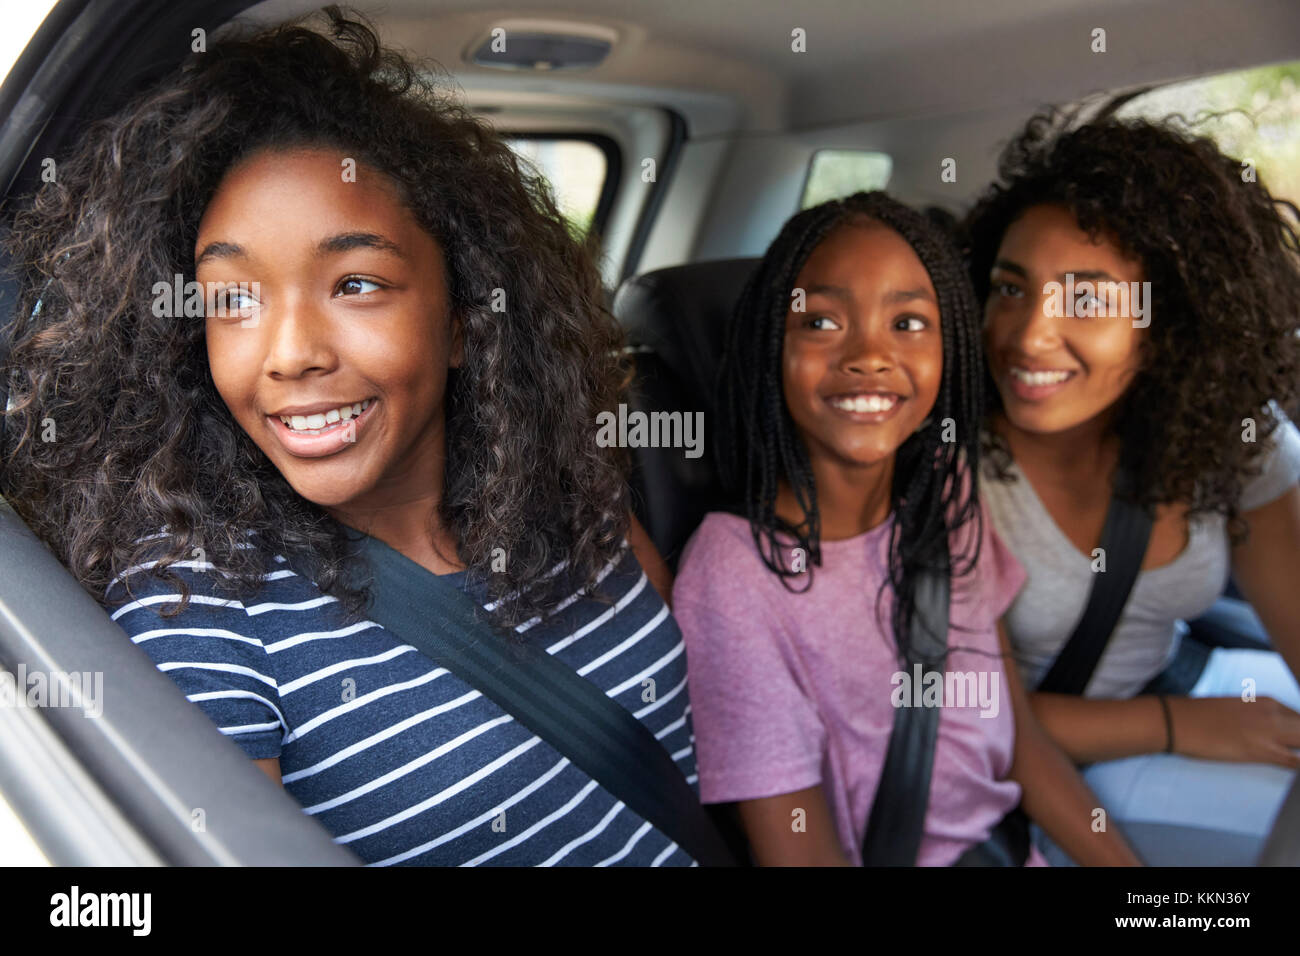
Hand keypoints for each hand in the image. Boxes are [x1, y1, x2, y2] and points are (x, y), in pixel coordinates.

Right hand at [1166, 696, 1299, 768]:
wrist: (1179, 720)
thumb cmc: (1200, 716)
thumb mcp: (1236, 708)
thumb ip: (1258, 715)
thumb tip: (1266, 731)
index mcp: (1267, 701)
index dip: (1298, 733)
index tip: (1293, 742)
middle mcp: (1274, 713)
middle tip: (1291, 750)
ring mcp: (1270, 731)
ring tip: (1289, 756)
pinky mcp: (1263, 751)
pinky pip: (1296, 762)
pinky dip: (1299, 767)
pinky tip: (1296, 770)